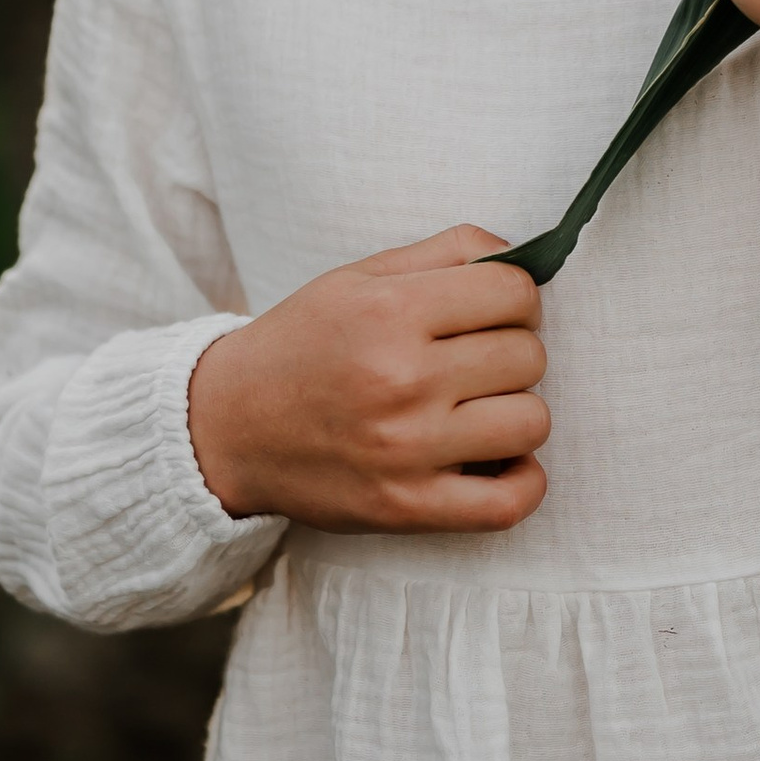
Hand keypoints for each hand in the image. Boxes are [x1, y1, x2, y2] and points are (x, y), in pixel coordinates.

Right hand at [186, 226, 548, 531]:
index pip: (515, 291)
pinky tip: (500, 462)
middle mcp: (401, 378)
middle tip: (474, 360)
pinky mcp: (408, 507)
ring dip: (515, 412)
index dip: (515, 296)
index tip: (493, 311)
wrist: (227, 428)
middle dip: (512, 350)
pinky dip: (524, 482)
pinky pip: (510, 502)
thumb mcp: (357, 277)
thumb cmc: (302, 345)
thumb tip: (522, 256)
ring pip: (532, 422)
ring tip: (477, 408)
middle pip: (528, 356)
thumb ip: (444, 253)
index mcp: (389, 311)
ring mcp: (407, 449)